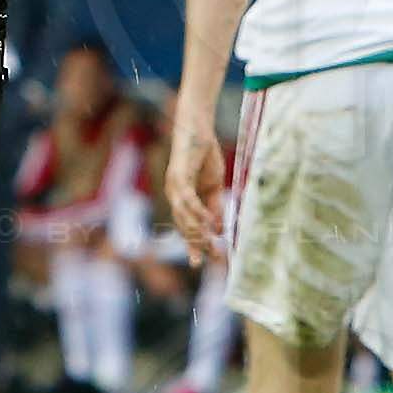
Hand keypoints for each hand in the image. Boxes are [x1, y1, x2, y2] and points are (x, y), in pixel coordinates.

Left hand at [164, 114, 227, 263]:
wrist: (198, 129)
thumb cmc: (204, 155)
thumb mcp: (213, 186)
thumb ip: (214, 207)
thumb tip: (218, 230)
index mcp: (182, 200)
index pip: (187, 228)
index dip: (195, 245)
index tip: (203, 263)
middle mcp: (174, 197)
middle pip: (185, 227)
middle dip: (198, 244)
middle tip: (212, 258)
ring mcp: (174, 188)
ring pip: (184, 218)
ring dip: (198, 233)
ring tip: (211, 245)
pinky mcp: (178, 178)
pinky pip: (188, 201)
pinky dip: (198, 213)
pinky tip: (209, 223)